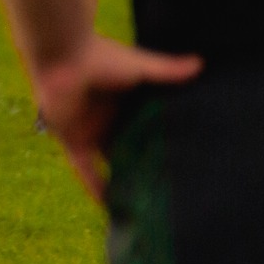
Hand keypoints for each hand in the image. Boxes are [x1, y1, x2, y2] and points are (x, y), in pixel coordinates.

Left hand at [32, 37, 202, 202]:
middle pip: (128, 147)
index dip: (158, 141)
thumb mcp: (140, 67)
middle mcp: (107, 119)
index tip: (181, 158)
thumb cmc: (101, 57)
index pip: (144, 126)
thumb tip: (201, 64)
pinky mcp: (73, 141)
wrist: (62, 57)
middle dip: (143, 164)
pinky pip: (85, 170)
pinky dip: (95, 186)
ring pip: (109, 162)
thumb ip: (167, 71)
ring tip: (145, 205)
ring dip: (122, 180)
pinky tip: (109, 207)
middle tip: (169, 188)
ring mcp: (90, 131)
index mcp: (123, 102)